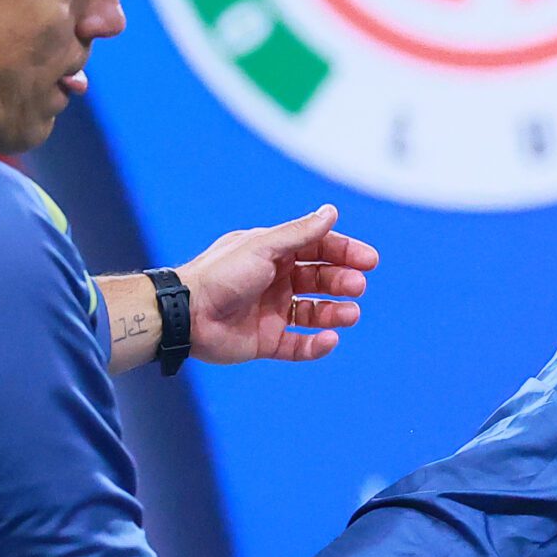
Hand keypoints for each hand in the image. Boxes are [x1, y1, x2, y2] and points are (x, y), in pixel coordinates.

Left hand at [177, 205, 378, 363]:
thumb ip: (300, 233)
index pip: (317, 249)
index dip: (344, 253)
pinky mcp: (266, 341)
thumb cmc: (221, 275)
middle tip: (357, 286)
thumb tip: (331, 211)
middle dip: (342, 281)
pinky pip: (299, 344)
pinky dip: (317, 344)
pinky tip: (329, 339)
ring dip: (336, 312)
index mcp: (273, 253)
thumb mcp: (264, 247)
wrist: (187, 315)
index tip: (369, 260)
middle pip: (319, 280)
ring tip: (350, 314)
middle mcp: (274, 280)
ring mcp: (271, 311)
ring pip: (314, 312)